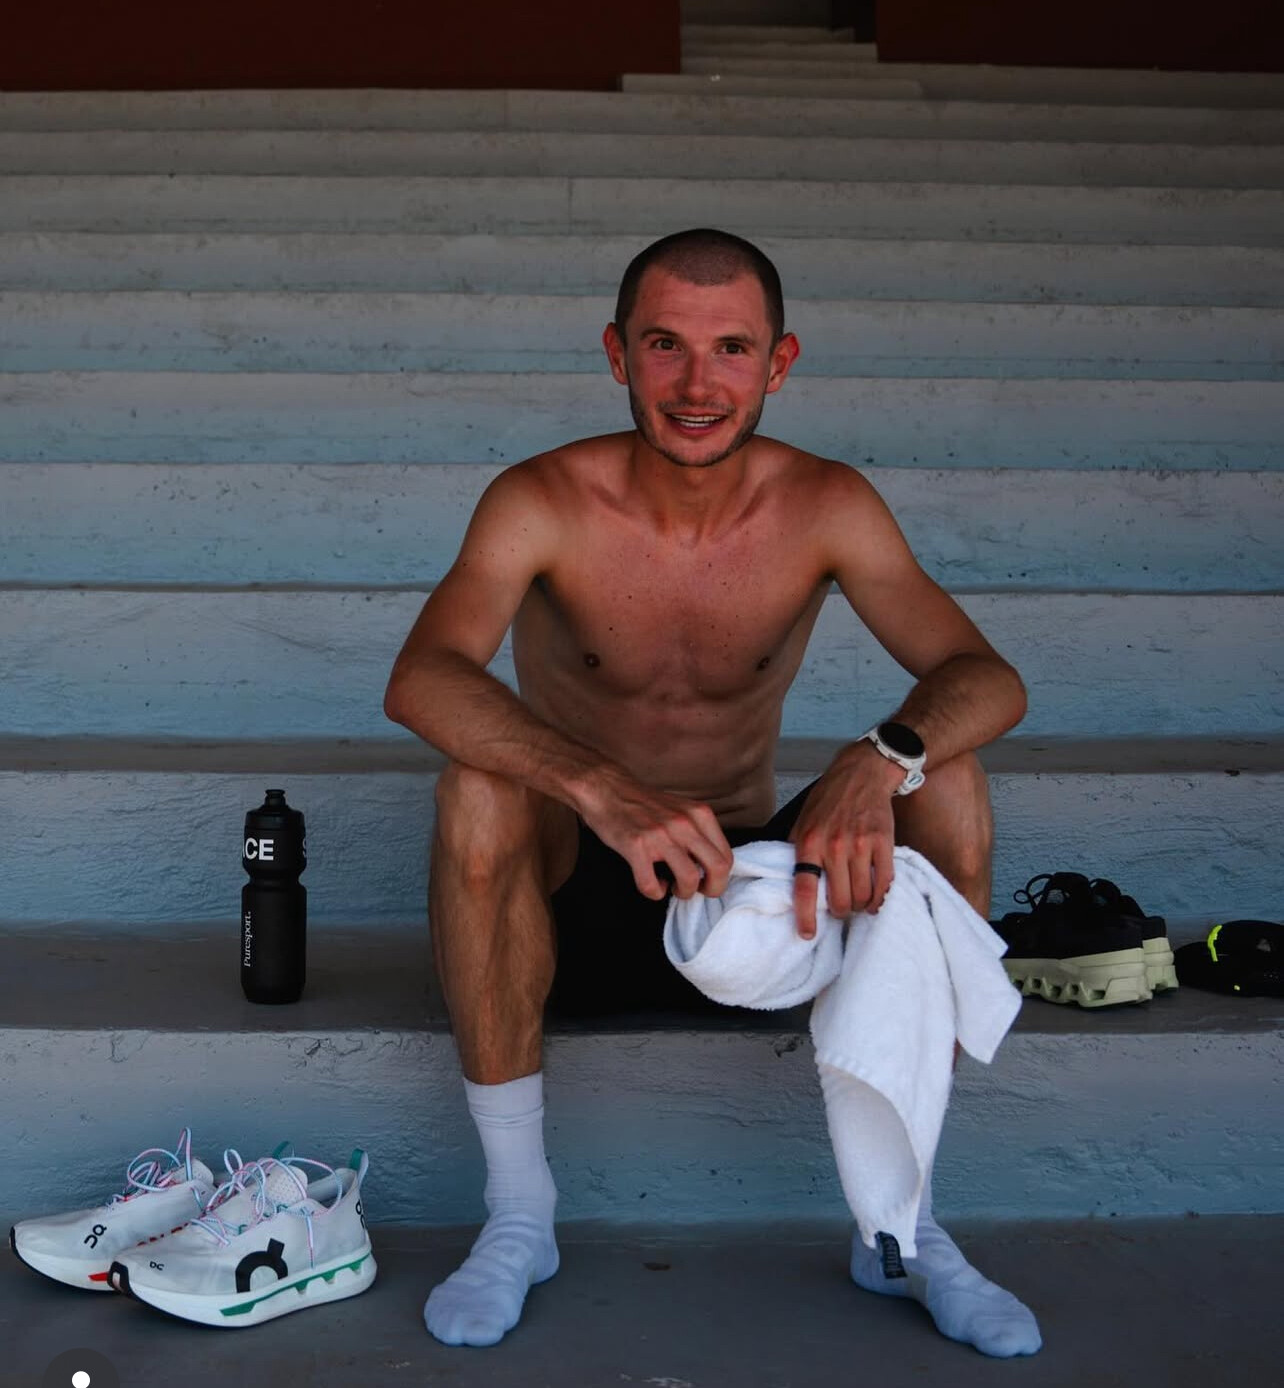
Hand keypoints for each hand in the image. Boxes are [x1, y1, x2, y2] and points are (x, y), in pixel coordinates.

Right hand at [579, 770, 733, 901]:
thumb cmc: (644, 803)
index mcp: (699, 814)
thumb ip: (699, 831)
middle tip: (697, 891)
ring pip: (689, 879)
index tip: (707, 881)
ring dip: (682, 893)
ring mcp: (660, 835)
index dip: (721, 877)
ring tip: (672, 887)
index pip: (727, 856)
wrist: (607, 788)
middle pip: (718, 869)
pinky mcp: (636, 846)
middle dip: (711, 889)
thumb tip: (712, 865)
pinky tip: (652, 882)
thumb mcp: (682, 809)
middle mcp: (684, 823)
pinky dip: (654, 892)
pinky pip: (651, 884)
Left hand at [788, 744, 903, 938]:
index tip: (807, 934)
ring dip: (861, 907)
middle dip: (841, 912)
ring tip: (859, 902)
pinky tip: (876, 899)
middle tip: (842, 909)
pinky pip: (884, 883)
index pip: (805, 888)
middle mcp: (834, 846)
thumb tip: (787, 881)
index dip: (806, 916)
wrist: (861, 774)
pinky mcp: (883, 843)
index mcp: (809, 842)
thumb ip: (797, 850)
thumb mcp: (802, 821)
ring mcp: (860, 845)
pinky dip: (880, 898)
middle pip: (840, 900)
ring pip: (862, 896)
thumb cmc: (828, 800)